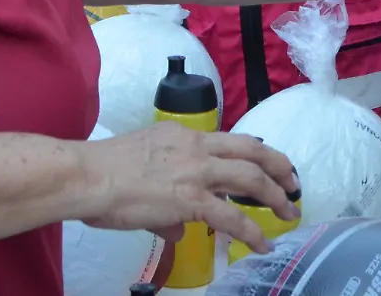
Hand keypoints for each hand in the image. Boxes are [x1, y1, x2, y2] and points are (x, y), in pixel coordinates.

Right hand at [77, 123, 299, 252]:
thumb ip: (165, 201)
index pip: (229, 140)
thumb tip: (177, 229)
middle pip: (252, 150)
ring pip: (251, 179)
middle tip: (293, 184)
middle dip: (279, 167)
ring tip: (289, 213)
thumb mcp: (140, 170)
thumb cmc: (103, 172)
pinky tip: (262, 245)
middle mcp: (196, 147)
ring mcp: (197, 171)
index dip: (254, 152)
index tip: (268, 163)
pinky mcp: (192, 198)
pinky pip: (233, 218)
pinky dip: (253, 232)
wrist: (87, 176)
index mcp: (183, 136)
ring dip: (276, 196)